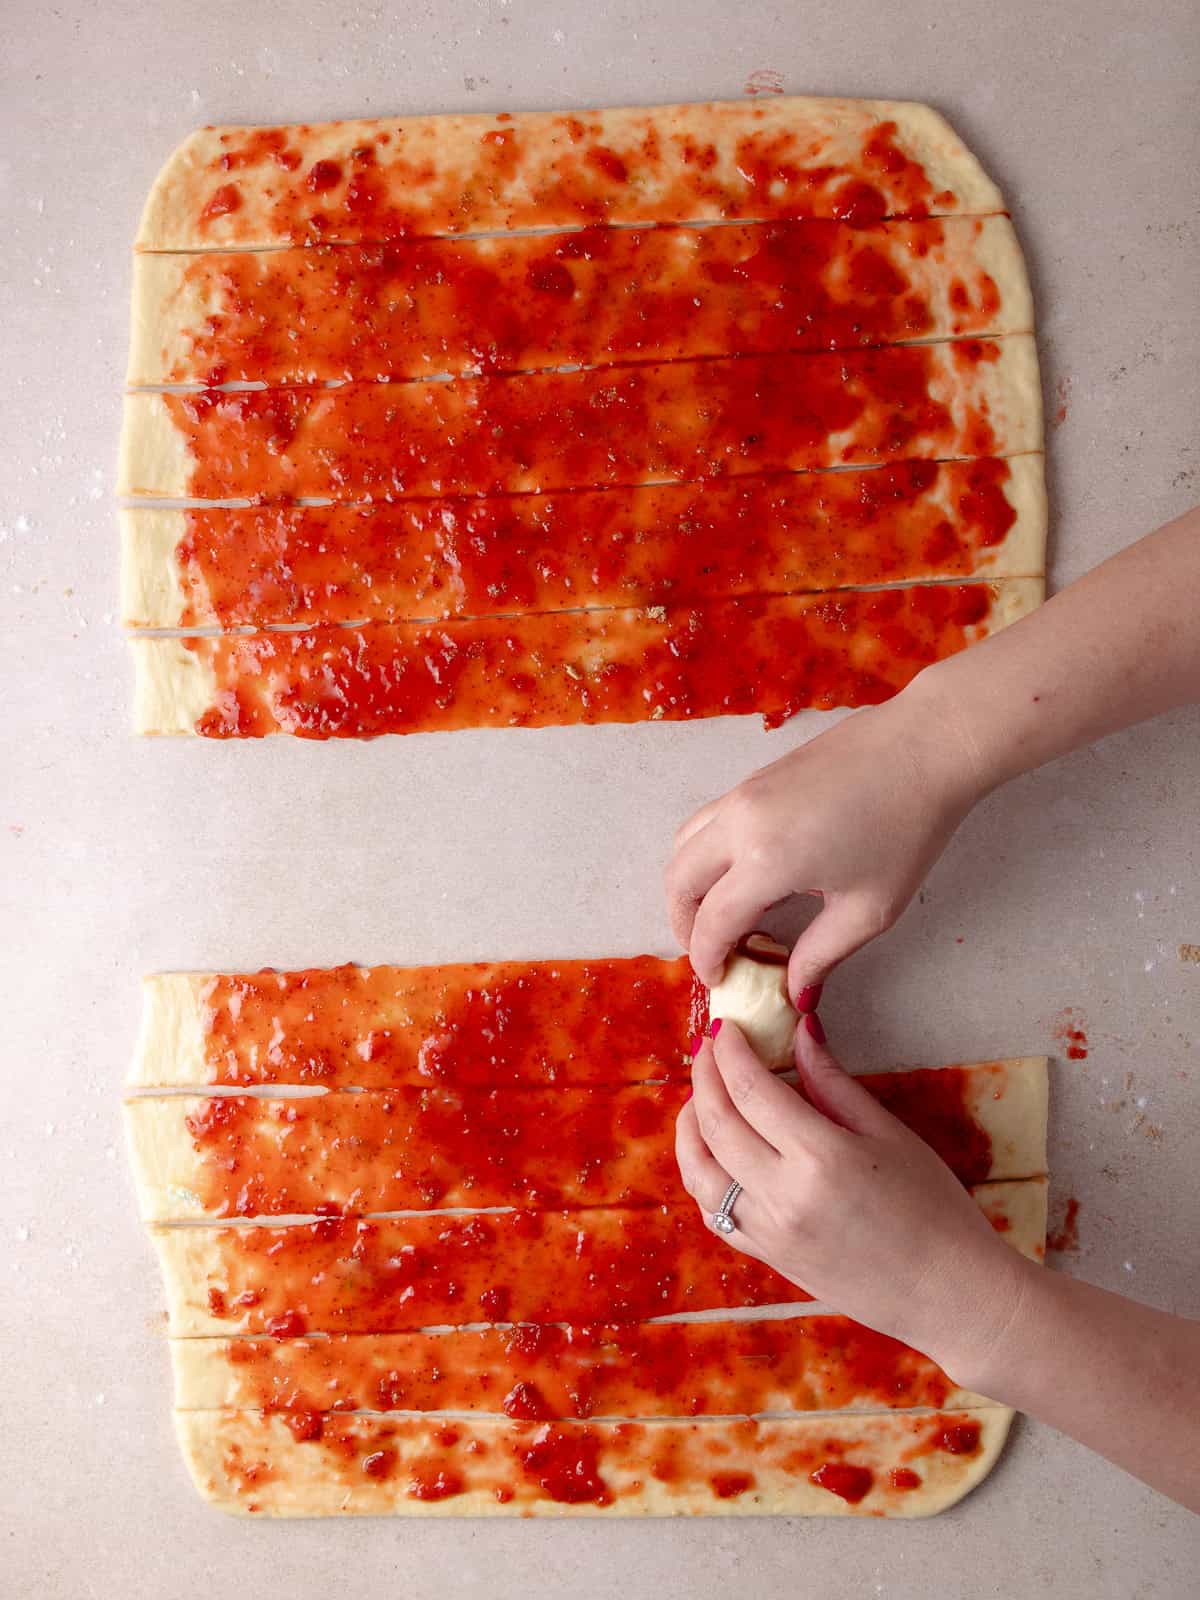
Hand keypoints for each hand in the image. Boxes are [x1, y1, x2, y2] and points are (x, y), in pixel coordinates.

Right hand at [664, 678, 983, 999]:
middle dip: (683, 922)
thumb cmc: (907, 829)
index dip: (707, 958)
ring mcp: (744, 792)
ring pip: (684, 843)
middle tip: (708, 951)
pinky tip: (743, 874)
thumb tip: (795, 993)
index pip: (712, 922)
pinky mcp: (755, 777)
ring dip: (688, 883)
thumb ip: (820, 955)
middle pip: (679, 879)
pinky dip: (706, 853)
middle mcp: (740, 822)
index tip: (718, 980)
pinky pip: (708, 820)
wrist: (925, 748)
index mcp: (766, 860)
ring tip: (716, 912)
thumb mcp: (869, 910)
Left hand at [675, 1017, 1022, 1374]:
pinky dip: (703, 1175)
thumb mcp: (890, 1134)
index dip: (730, 1051)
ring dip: (690, 1126)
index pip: (751, 1089)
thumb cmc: (934, 1208)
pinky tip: (713, 1152)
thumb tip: (801, 1031)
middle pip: (717, 1123)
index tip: (726, 1026)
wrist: (949, 1294)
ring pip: (701, 1171)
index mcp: (821, 1156)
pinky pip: (714, 1212)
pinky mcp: (768, 1257)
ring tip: (701, 1097)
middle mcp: (784, 1195)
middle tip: (710, 1049)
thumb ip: (833, 1082)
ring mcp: (770, 1232)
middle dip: (704, 1076)